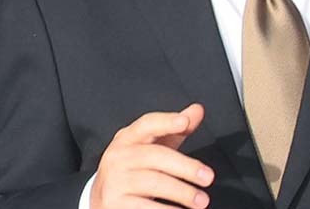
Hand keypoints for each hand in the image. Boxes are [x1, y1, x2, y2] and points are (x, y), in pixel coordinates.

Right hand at [90, 103, 212, 208]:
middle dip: (185, 166)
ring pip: (153, 182)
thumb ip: (173, 130)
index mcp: (128, 138)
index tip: (185, 122)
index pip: (146, 124)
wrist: (101, 197)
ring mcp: (115, 180)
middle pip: (154, 156)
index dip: (166, 121)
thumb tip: (197, 110)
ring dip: (181, 192)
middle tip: (208, 177)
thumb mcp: (150, 146)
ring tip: (201, 200)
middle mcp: (118, 156)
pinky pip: (145, 207)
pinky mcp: (114, 203)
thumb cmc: (133, 169)